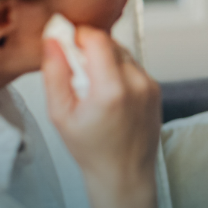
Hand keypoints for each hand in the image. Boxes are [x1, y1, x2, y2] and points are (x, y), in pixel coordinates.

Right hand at [42, 26, 160, 197]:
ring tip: (91, 85)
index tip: (66, 42)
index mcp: (112, 90)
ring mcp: (149, 85)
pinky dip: (118, 71)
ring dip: (104, 59)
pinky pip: (133, 67)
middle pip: (110, 43)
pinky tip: (107, 93)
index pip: (98, 39)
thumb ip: (55, 73)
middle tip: (75, 68)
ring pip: (122, 53)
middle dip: (89, 48)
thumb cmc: (91, 149)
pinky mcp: (155, 89)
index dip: (78, 35)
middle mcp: (136, 83)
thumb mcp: (60, 114)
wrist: (124, 173)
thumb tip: (52, 40)